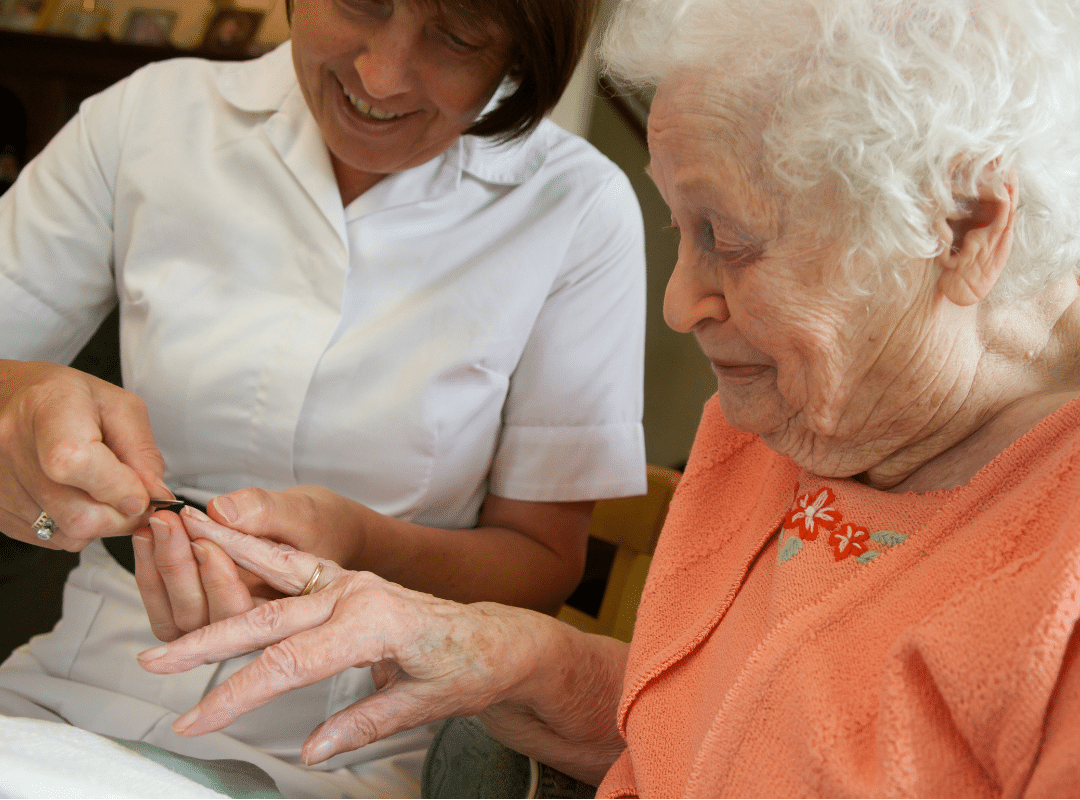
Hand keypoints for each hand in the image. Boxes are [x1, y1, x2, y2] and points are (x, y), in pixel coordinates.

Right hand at [0, 360, 168, 550]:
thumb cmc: (65, 399)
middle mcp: (11, 445)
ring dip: (97, 522)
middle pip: (77, 515)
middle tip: (129, 497)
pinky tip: (71, 497)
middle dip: (119, 515)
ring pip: (66, 535)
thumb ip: (142, 452)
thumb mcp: (118, 407)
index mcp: (47, 408)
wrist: (11, 398)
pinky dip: (70, 526)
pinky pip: (47, 539)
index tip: (139, 492)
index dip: (117, 488)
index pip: (76, 464)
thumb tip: (156, 494)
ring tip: (97, 491)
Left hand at [133, 487, 368, 640]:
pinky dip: (153, 573)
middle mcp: (252, 629)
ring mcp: (227, 622)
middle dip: (179, 566)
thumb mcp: (304, 512)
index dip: (216, 576)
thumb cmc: (325, 525)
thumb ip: (266, 512)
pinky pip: (170, 608)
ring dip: (161, 570)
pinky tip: (149, 537)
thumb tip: (222, 511)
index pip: (240, 610)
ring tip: (157, 526)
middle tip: (170, 522)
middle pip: (203, 618)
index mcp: (286, 615)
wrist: (332, 533)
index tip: (199, 529)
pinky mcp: (208, 609)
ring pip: (180, 616)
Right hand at [136, 515, 625, 781]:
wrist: (494, 637)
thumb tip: (310, 749)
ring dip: (223, 563)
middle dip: (208, 640)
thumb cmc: (465, 669)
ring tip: (175, 542)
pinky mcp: (345, 579)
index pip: (292, 663)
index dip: (238, 694)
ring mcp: (351, 581)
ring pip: (275, 575)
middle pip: (270, 619)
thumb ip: (365, 725)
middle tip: (152, 661)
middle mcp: (358, 593)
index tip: (195, 720)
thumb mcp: (423, 706)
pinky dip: (254, 548)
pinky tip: (222, 533)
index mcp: (376, 623)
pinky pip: (292, 562)